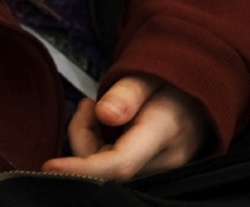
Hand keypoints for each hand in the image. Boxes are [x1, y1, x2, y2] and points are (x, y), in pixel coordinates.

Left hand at [42, 74, 209, 180]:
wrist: (199, 97)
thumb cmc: (174, 82)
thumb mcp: (151, 73)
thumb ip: (127, 93)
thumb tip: (104, 113)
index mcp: (165, 131)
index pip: (120, 164)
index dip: (83, 169)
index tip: (51, 166)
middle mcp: (163, 162)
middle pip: (104, 168)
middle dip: (83, 136)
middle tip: (88, 105)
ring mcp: (156, 173)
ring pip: (103, 170)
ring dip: (89, 140)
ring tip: (99, 109)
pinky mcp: (146, 176)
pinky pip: (110, 169)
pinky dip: (98, 147)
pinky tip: (108, 125)